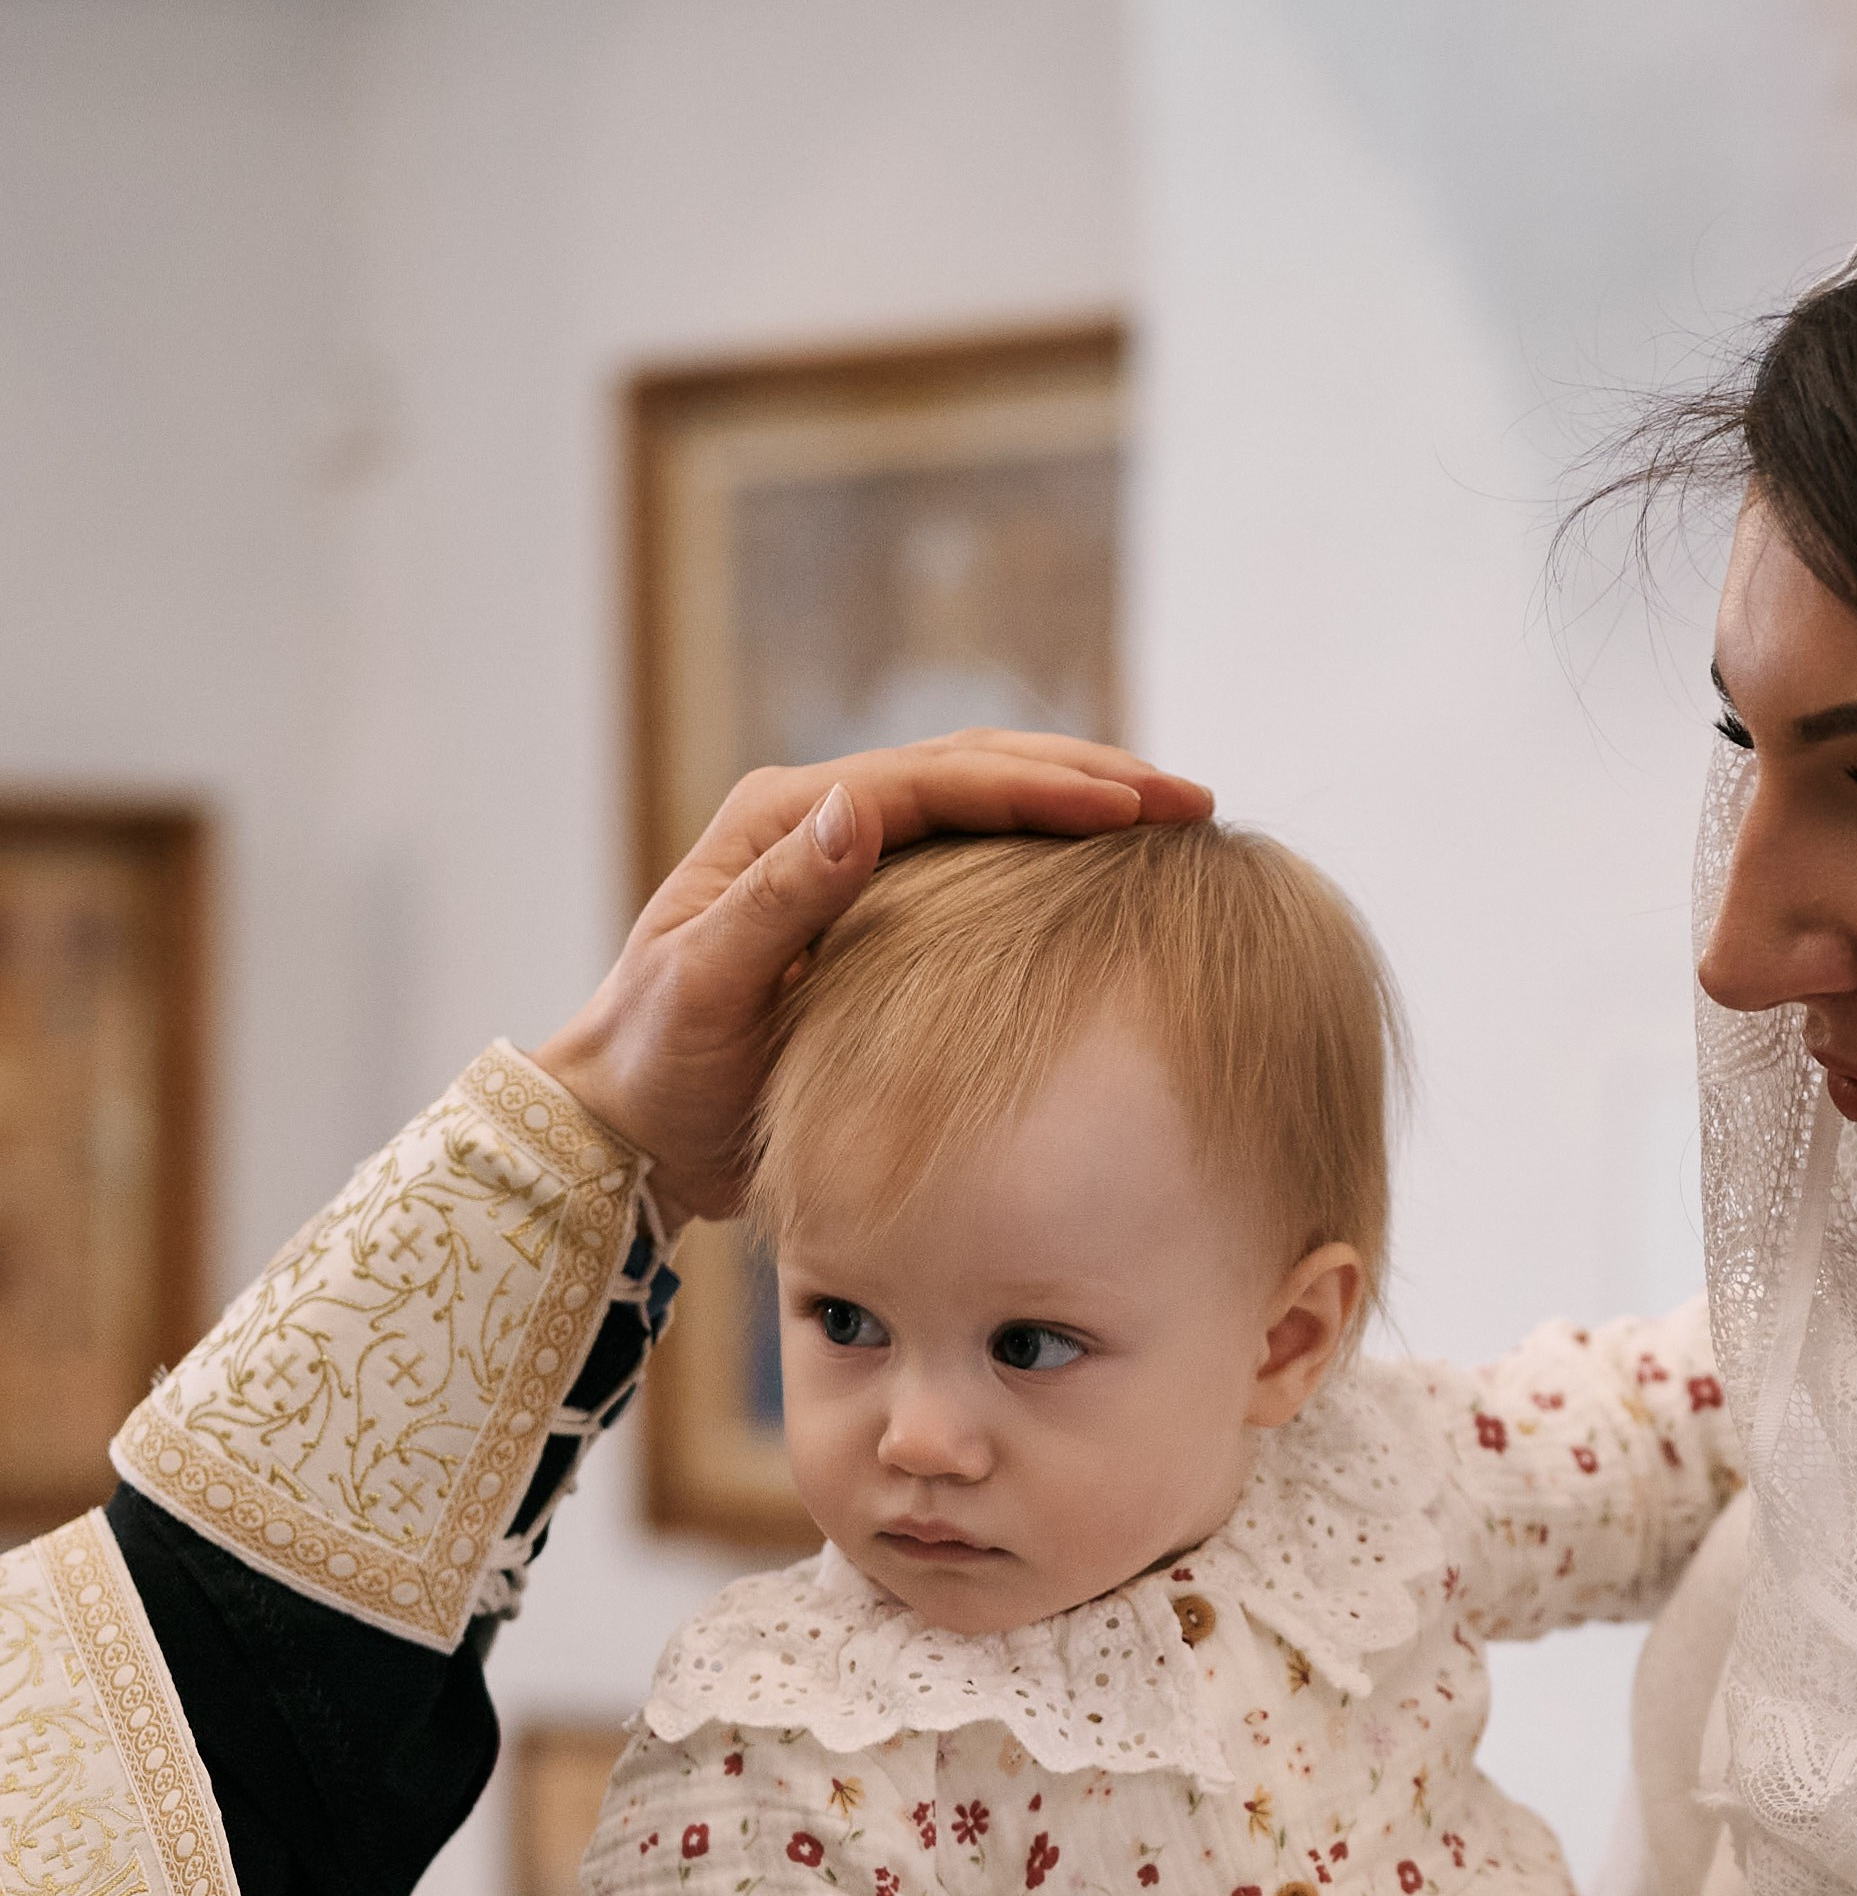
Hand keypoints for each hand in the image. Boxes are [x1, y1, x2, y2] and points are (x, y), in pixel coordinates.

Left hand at [533, 733, 1210, 1231]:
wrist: (626, 1124)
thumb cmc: (657, 1065)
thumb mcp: (704, 986)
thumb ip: (776, 901)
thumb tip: (854, 810)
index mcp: (781, 817)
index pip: (936, 781)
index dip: (1039, 787)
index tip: (1132, 807)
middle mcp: (816, 820)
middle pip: (974, 770)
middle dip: (1088, 777)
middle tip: (1192, 800)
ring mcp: (844, 863)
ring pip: (983, 807)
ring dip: (1078, 804)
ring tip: (1172, 818)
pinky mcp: (870, 914)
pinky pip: (973, 865)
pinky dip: (1045, 857)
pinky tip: (1108, 874)